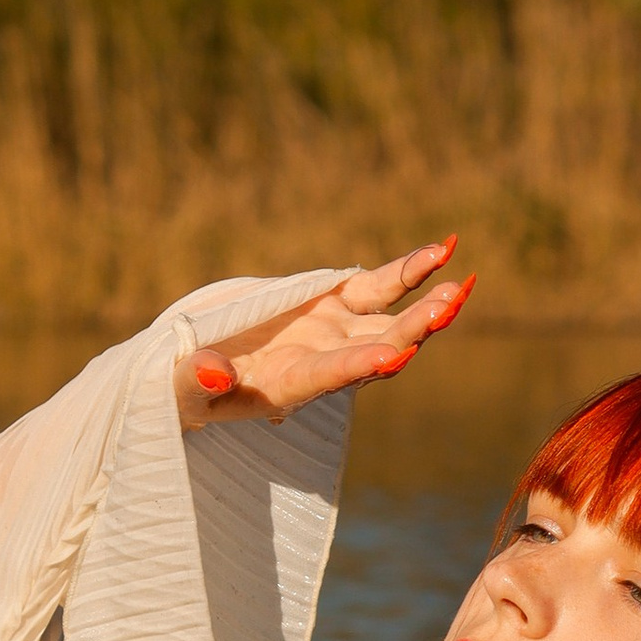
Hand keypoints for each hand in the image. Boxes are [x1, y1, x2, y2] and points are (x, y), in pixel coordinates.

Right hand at [173, 244, 473, 432]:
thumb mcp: (181, 385)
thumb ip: (198, 381)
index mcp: (288, 389)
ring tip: (459, 287)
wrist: (198, 363)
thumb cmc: (184, 384)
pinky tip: (443, 252)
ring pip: (390, 323)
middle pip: (377, 350)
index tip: (392, 357)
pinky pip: (382, 287)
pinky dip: (410, 272)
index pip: (328, 377)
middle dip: (412, 331)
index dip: (357, 367)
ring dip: (425, 308)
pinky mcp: (337, 304)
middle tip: (446, 310)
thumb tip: (214, 375)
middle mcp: (323, 364)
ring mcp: (335, 333)